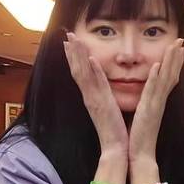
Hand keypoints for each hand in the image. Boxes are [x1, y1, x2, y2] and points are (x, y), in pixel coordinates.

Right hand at [63, 32, 128, 156]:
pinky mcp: (104, 105)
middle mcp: (90, 97)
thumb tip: (101, 89)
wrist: (115, 149)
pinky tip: (92, 59)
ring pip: (84, 74)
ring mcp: (95, 101)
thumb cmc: (113, 132)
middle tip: (67, 34)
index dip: (73, 58)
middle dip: (72, 52)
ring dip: (79, 56)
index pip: (80, 74)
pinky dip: (95, 72)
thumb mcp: (107, 110)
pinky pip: (98, 85)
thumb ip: (102, 98)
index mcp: (91, 98)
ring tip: (74, 40)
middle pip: (78, 70)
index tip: (68, 43)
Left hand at [128, 38, 183, 163]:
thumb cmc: (139, 138)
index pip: (168, 80)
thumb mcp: (143, 116)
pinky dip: (155, 79)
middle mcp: (159, 102)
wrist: (140, 155)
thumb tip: (147, 97)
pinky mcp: (148, 111)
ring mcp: (155, 106)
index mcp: (157, 103)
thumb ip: (146, 104)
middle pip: (170, 76)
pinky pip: (153, 92)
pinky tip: (157, 66)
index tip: (178, 50)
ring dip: (170, 62)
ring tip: (176, 47)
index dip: (174, 64)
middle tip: (181, 41)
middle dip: (176, 58)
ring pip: (165, 80)